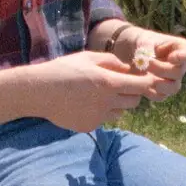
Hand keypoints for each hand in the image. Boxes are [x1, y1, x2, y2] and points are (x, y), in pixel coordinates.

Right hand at [34, 50, 170, 133]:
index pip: (141, 86)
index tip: (145, 79)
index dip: (146, 82)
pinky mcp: (90, 126)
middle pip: (134, 101)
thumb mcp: (89, 58)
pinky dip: (100, 112)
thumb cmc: (64, 69)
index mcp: (109, 83)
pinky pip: (103, 119)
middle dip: (132, 93)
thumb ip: (112, 62)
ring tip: (97, 94)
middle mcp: (107, 102)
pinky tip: (84, 104)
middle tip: (121, 86)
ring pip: (120, 112)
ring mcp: (98, 117)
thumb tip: (128, 68)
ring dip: (116, 104)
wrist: (39, 91)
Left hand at [121, 28, 185, 103]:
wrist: (127, 53)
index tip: (171, 58)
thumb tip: (147, 58)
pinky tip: (141, 86)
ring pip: (173, 87)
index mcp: (179, 48)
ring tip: (145, 78)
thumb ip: (146, 46)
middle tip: (148, 64)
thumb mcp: (141, 39)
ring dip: (160, 84)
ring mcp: (172, 79)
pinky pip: (161, 96)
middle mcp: (179, 65)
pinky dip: (151, 92)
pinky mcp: (161, 90)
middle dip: (163, 70)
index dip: (182, 57)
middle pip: (179, 72)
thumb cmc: (139, 41)